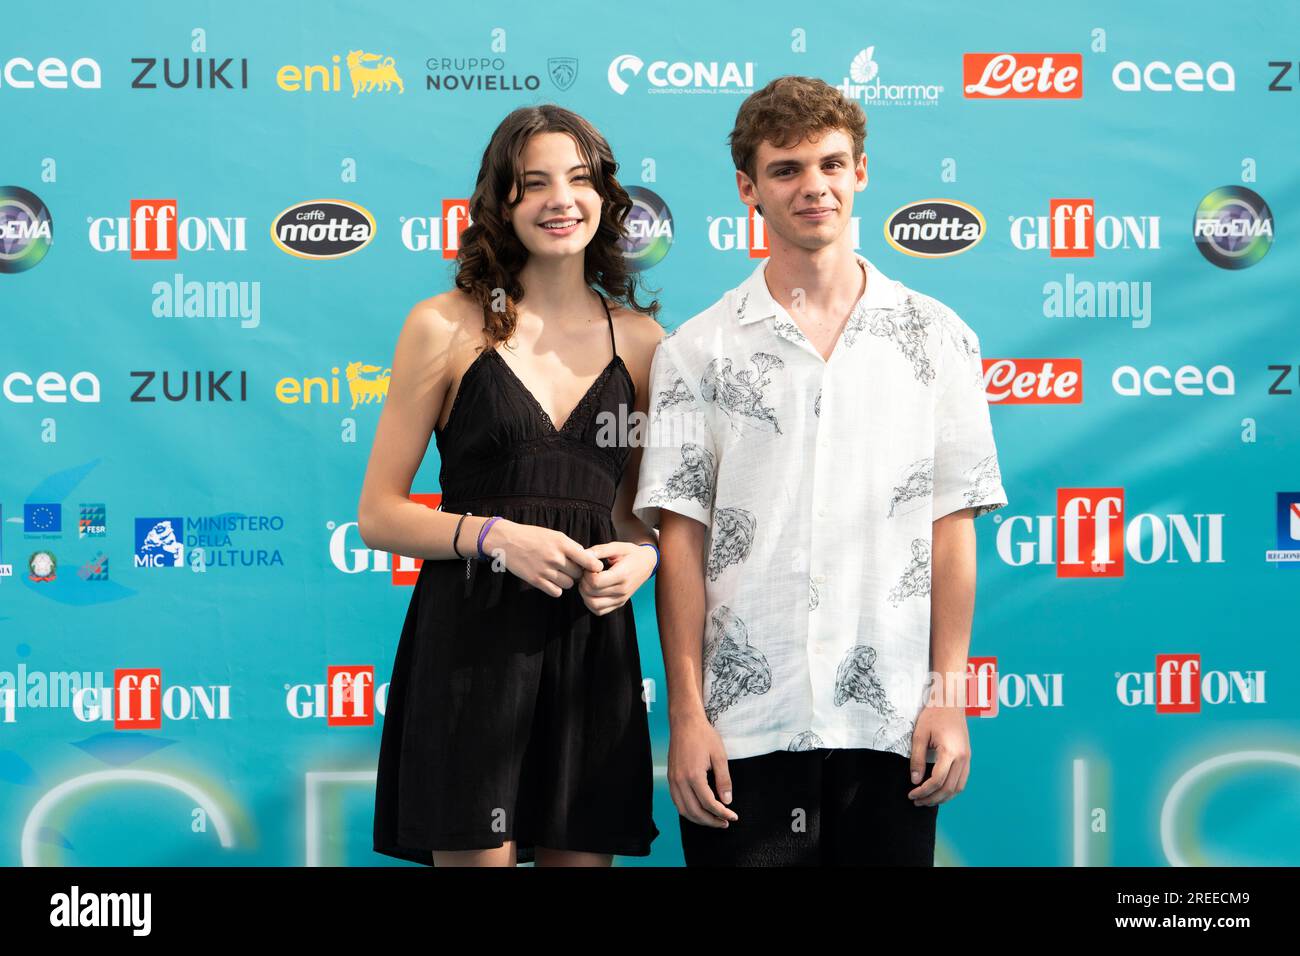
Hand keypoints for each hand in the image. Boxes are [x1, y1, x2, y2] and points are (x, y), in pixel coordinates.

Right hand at [482, 519, 602, 597]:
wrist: (507, 540)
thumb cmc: (533, 536)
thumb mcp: (554, 535)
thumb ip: (571, 546)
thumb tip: (587, 559)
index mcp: (562, 543)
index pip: (588, 560)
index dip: (595, 566)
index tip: (596, 568)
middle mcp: (555, 557)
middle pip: (578, 574)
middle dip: (577, 573)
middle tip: (570, 569)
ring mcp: (545, 570)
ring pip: (569, 584)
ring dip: (567, 581)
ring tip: (559, 573)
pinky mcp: (536, 580)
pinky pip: (556, 592)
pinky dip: (556, 588)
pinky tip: (551, 580)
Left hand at [576, 541, 655, 615]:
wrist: (647, 563)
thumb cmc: (631, 553)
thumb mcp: (617, 546)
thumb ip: (599, 550)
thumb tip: (583, 555)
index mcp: (622, 575)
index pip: (595, 582)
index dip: (586, 574)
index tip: (589, 566)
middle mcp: (622, 590)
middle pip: (592, 593)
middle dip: (583, 582)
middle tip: (586, 573)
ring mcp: (621, 599)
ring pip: (594, 605)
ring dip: (585, 594)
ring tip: (588, 582)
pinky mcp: (619, 604)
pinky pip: (599, 611)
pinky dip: (590, 603)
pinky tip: (592, 591)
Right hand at [668, 712, 738, 826]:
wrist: (685, 722)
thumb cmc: (703, 736)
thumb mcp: (719, 756)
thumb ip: (724, 780)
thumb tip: (727, 801)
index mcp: (693, 775)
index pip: (709, 803)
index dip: (722, 813)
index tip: (733, 816)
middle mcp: (680, 780)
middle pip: (695, 811)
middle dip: (711, 821)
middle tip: (724, 822)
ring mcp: (673, 780)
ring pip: (683, 810)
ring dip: (698, 819)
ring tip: (712, 820)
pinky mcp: (670, 777)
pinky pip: (677, 801)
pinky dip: (687, 810)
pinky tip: (698, 810)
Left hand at [907, 704, 970, 806]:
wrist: (950, 701)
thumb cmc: (934, 715)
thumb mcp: (920, 735)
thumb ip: (917, 758)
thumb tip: (914, 780)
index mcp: (951, 752)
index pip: (937, 780)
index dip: (923, 791)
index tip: (911, 794)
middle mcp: (963, 758)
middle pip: (949, 788)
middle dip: (932, 798)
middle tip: (917, 802)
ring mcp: (968, 758)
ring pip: (958, 787)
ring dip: (943, 797)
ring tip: (927, 800)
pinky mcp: (967, 757)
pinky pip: (962, 780)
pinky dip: (951, 790)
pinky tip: (939, 791)